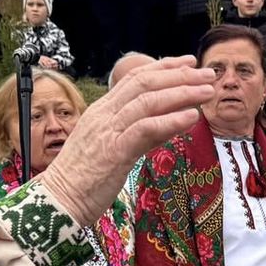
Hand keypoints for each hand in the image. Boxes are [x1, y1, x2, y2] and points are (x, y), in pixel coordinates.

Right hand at [36, 57, 216, 225]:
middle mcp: (104, 115)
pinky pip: (145, 130)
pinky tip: (191, 117)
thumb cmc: (85, 180)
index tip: (189, 63)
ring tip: (207, 93)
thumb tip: (174, 122)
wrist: (57, 202)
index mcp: (102, 111)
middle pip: (145, 83)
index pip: (135, 78)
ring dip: (182, 94)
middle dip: (180, 76)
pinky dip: (170, 121)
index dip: (164, 67)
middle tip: (208, 75)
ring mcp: (108, 131)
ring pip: (148, 101)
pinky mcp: (114, 152)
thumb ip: (143, 134)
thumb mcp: (116, 149)